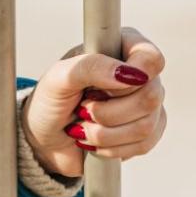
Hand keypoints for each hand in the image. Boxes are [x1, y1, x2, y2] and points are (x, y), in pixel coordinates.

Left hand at [21, 27, 167, 178]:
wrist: (44, 137)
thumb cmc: (50, 101)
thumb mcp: (59, 77)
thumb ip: (90, 66)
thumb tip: (128, 74)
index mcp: (120, 48)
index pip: (150, 58)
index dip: (131, 78)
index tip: (99, 88)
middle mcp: (138, 74)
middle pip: (151, 96)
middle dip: (109, 113)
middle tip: (84, 109)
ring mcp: (145, 103)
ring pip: (146, 125)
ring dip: (105, 133)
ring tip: (84, 127)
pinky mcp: (146, 131)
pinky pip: (144, 144)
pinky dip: (112, 148)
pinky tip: (95, 140)